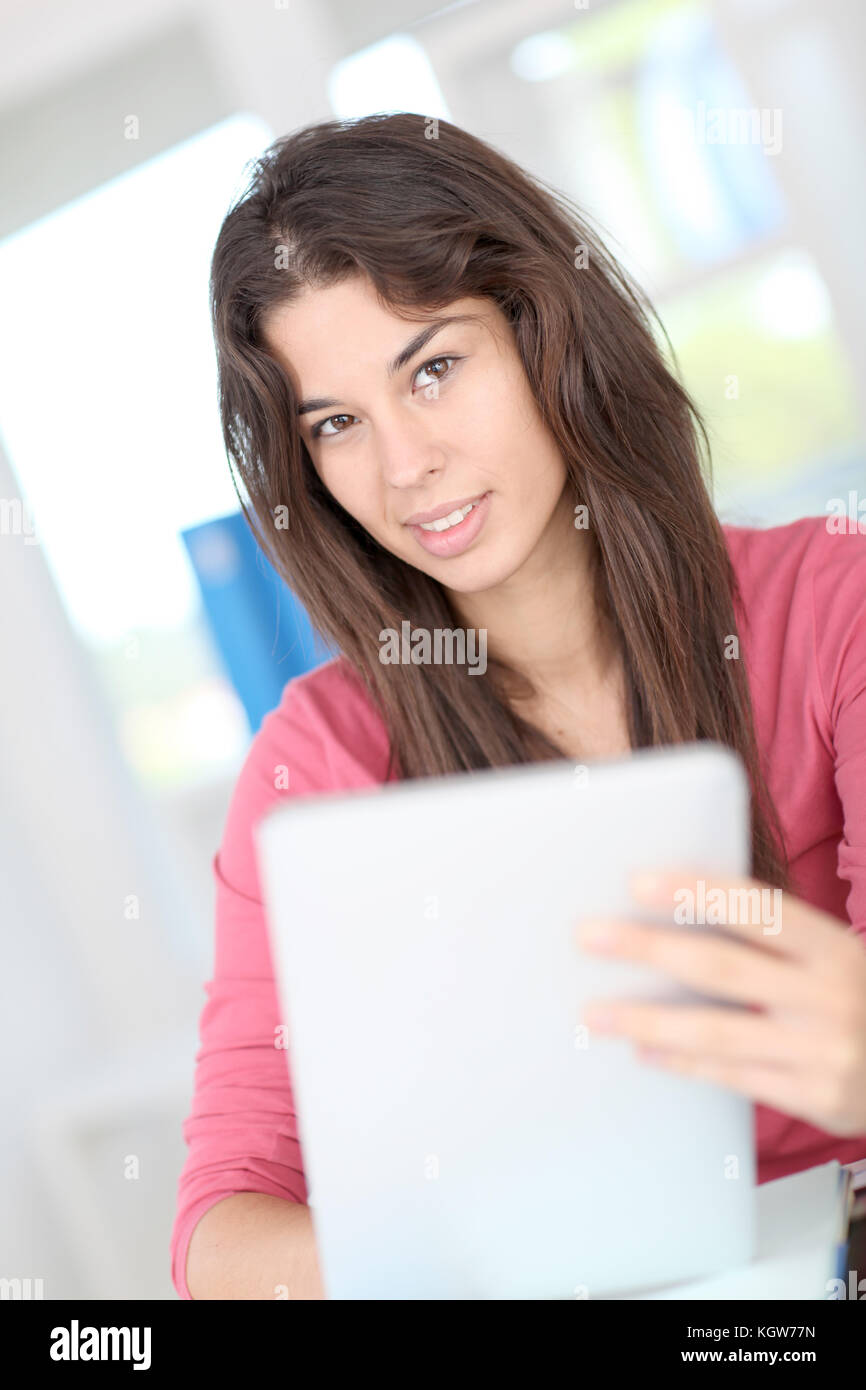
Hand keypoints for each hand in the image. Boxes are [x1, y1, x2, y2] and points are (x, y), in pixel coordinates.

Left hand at [576, 870, 865, 1135]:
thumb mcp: (830, 956)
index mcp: (831, 946)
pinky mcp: (816, 1096)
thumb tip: (672, 915)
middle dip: (649, 950)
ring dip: (648, 1021)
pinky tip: (645, 1052)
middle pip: (722, 968)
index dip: (695, 892)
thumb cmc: (856, 997)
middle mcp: (828, 994)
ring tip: (596, 1014)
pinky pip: (734, 1076)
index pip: (755, 909)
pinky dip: (684, 1063)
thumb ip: (770, 940)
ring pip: (717, 1032)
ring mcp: (823, 1049)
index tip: (637, 882)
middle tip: (590, 938)